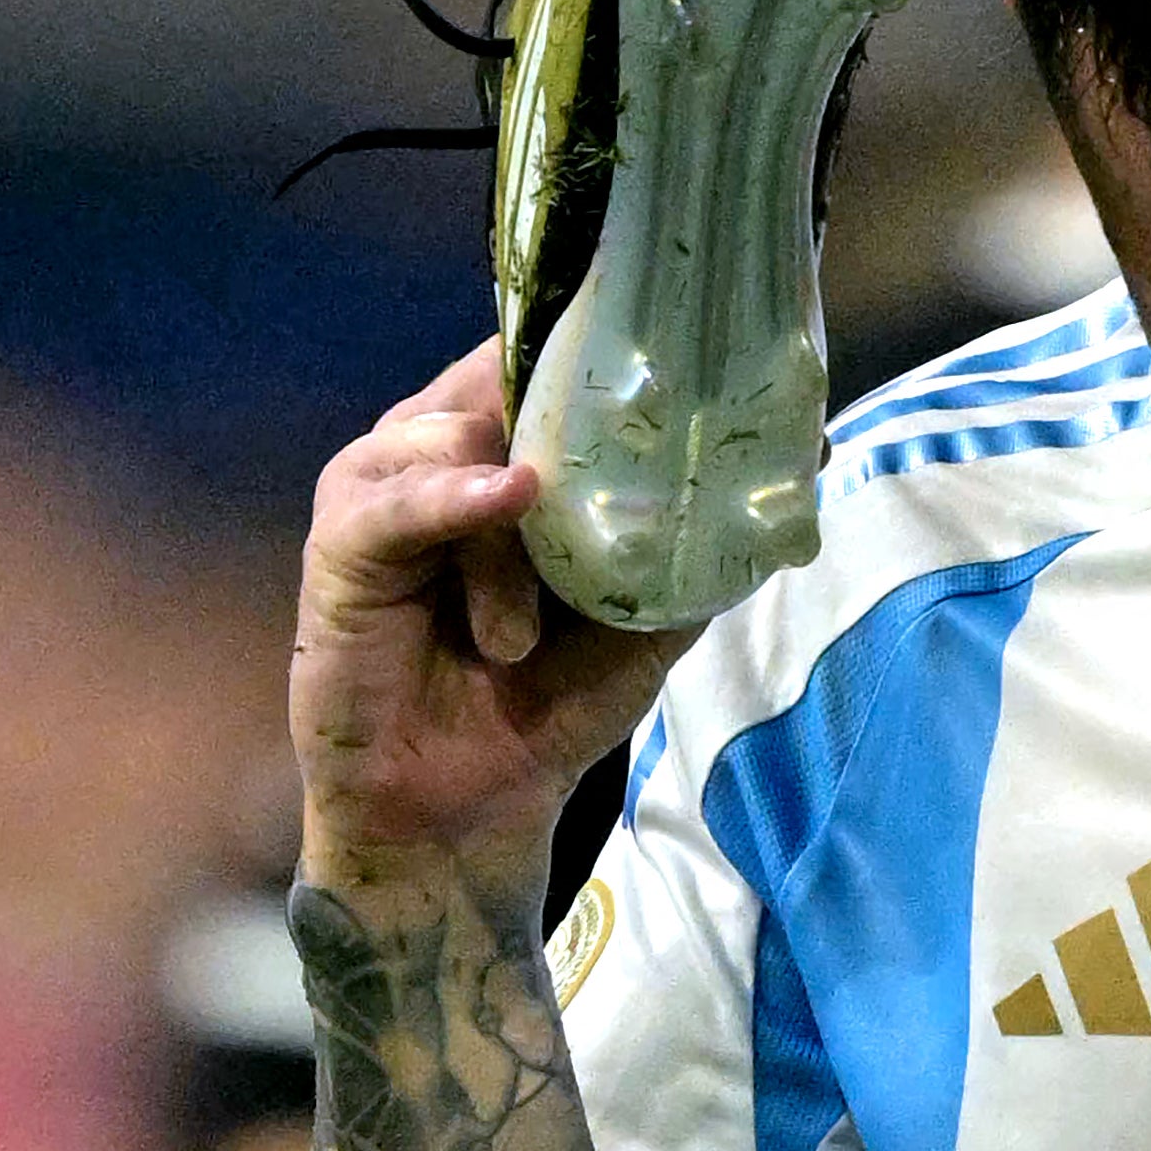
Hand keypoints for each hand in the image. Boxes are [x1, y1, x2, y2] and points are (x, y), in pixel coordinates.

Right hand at [289, 340, 694, 889]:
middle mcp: (447, 449)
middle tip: (644, 421)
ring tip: (522, 636)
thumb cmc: (549, 703)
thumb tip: (808, 458)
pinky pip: (402, 500)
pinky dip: (459, 497)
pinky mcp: (342, 543)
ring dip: (523, 536)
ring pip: (472, 440)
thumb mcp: (649, 615)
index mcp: (515, 450)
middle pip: (512, 376)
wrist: (465, 813)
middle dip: (577, 397)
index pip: (558, 356)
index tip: (697, 338)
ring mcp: (388, 487)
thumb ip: (703, 539)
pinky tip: (510, 498)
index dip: (618, 340)